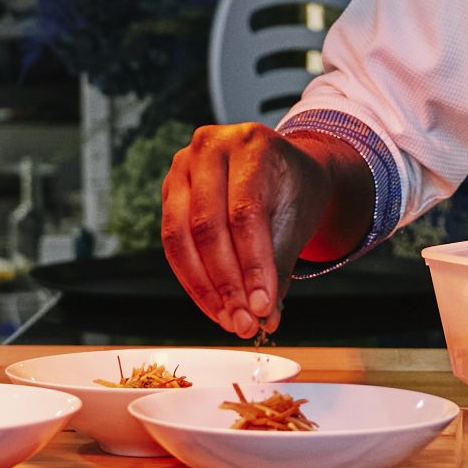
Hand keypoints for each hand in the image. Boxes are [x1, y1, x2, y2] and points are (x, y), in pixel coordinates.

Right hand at [160, 125, 331, 339]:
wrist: (283, 169)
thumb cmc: (293, 191)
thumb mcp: (297, 221)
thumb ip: (278, 268)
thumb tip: (264, 318)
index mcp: (252, 145)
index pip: (245, 212)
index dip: (252, 265)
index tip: (262, 307)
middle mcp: (211, 147)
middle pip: (208, 225)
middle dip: (226, 283)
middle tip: (243, 322)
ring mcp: (183, 165)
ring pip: (181, 236)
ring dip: (204, 287)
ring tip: (228, 319)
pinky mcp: (169, 189)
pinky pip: (171, 241)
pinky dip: (192, 278)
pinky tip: (212, 304)